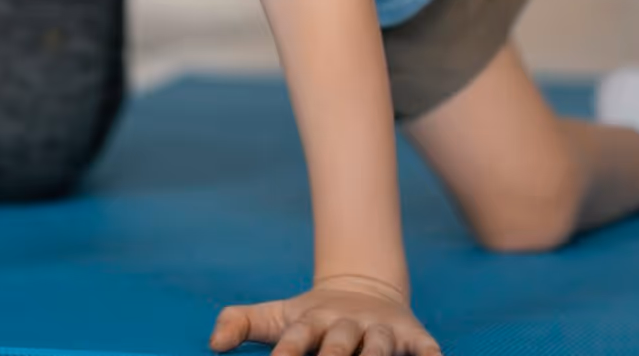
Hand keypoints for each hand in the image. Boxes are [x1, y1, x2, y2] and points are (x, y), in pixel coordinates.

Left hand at [209, 276, 440, 355]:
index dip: (287, 355)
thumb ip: (240, 322)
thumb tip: (212, 344)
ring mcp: (381, 330)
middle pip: (340, 346)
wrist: (362, 289)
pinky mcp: (413, 336)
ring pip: (378, 347)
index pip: (295, 340)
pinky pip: (426, 349)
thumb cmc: (311, 319)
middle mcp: (347, 325)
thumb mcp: (276, 318)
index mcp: (312, 323)